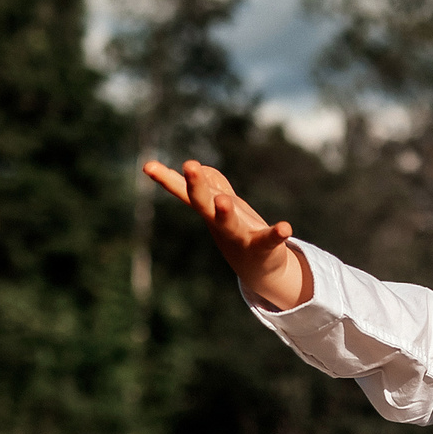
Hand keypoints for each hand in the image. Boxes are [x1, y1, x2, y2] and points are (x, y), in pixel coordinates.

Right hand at [141, 158, 313, 310]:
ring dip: (224, 213)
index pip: (183, 192)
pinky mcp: (263, 247)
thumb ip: (212, 184)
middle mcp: (219, 223)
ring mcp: (239, 236)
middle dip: (196, 185)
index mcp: (209, 209)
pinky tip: (285, 227)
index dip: (166, 179)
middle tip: (189, 164)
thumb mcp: (223, 203)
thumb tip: (202, 169)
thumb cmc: (237, 230)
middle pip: (202, 203)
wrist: (258, 268)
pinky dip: (278, 234)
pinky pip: (269, 239)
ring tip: (224, 200)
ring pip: (228, 224)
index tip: (147, 166)